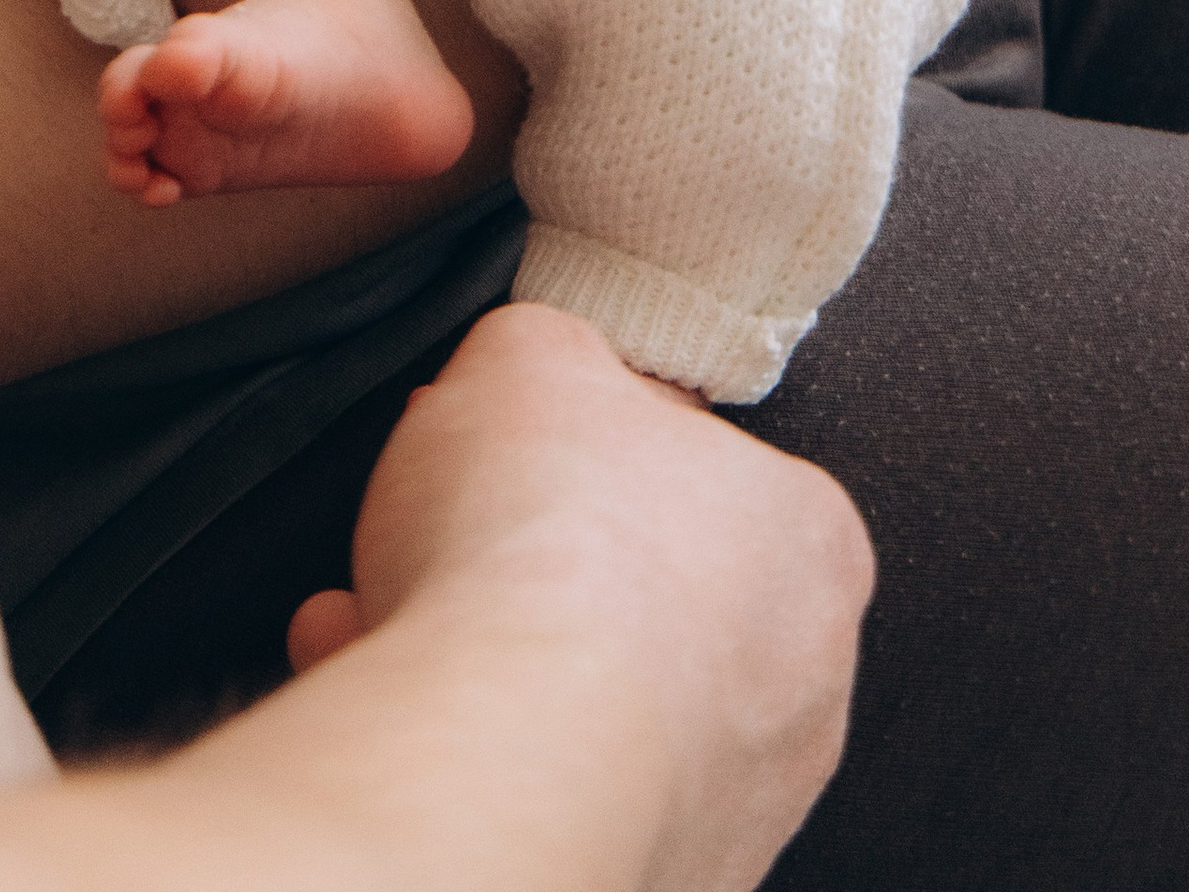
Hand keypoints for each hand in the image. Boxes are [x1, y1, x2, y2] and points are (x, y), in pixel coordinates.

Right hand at [291, 307, 870, 891]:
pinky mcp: (654, 876)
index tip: (512, 446)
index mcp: (809, 541)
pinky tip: (380, 686)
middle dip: (525, 563)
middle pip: (638, 595)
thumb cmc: (551, 553)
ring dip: (480, 653)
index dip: (581, 447)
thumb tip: (535, 368)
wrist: (512, 753)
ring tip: (382, 612)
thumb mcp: (531, 352)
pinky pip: (540, 785)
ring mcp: (732, 804)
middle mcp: (798, 687)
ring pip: (584, 702)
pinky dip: (462, 739)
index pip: (697, 472)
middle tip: (439, 531)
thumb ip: (548, 350)